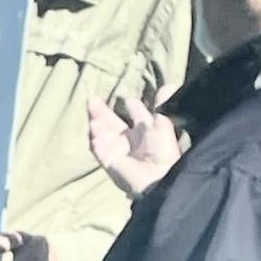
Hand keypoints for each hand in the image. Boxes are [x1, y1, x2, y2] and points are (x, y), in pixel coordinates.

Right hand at [88, 84, 181, 198]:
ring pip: (102, 130)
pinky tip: (93, 123)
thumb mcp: (164, 121)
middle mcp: (130, 138)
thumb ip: (163, 103)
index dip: (132, 104)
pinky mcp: (108, 159)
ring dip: (96, 117)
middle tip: (94, 96)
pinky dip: (95, 135)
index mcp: (146, 130)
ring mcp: (117, 149)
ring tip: (91, 102)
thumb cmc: (164, 150)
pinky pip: (97, 146)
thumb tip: (169, 85)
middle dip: (103, 109)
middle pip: (112, 121)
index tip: (127, 97)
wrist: (157, 176)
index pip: (135, 114)